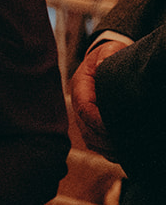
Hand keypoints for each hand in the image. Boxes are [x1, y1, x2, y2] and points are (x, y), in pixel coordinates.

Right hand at [73, 37, 126, 156]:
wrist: (104, 58)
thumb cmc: (109, 55)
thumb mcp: (108, 51)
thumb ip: (106, 56)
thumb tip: (102, 64)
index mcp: (80, 86)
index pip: (84, 108)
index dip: (98, 121)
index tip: (116, 129)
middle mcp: (79, 102)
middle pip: (84, 128)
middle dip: (104, 139)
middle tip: (125, 145)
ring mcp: (83, 114)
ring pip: (89, 138)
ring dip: (104, 147)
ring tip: (125, 152)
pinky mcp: (91, 122)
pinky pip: (94, 141)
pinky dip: (106, 149)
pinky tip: (121, 153)